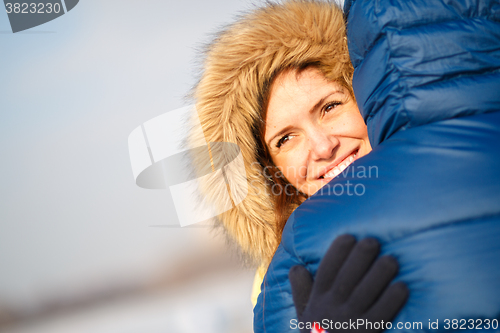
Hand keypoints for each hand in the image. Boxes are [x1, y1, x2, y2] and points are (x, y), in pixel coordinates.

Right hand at [289, 235, 407, 332]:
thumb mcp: (303, 315)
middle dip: (359, 257)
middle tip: (373, 241)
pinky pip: (381, 315)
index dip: (336, 252)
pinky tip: (402, 287)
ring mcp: (350, 322)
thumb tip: (295, 267)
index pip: (325, 271)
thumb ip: (300, 291)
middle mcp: (331, 309)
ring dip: (379, 275)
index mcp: (317, 301)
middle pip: (346, 278)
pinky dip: (391, 301)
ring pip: (365, 293)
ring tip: (391, 260)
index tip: (348, 236)